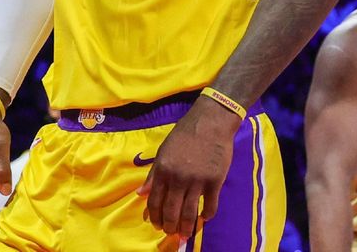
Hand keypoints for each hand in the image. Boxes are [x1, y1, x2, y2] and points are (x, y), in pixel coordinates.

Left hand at [138, 96, 240, 238]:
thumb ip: (154, 174)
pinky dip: (206, 216)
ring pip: (189, 213)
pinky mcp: (215, 181)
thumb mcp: (164, 151)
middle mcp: (178, 178)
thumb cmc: (185, 134)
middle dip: (169, 227)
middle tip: (171, 233)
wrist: (211, 121)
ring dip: (186, 228)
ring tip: (185, 234)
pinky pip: (210, 206)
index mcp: (163, 170)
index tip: (157, 225)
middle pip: (171, 212)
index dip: (155, 216)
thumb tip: (141, 193)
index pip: (155, 201)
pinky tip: (204, 218)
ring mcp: (197, 181)